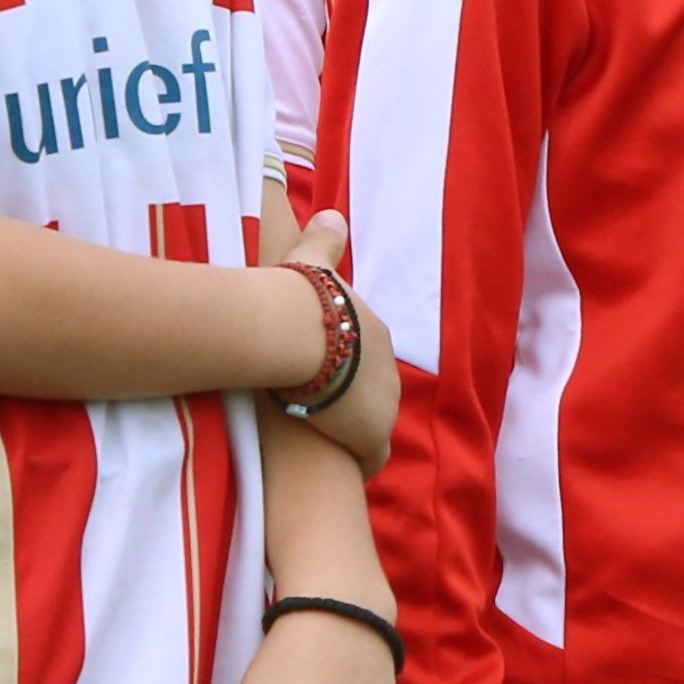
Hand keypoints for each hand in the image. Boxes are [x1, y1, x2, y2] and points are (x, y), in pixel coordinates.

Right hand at [275, 212, 398, 466]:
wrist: (297, 332)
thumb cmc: (296, 297)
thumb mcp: (312, 263)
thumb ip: (324, 240)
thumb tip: (332, 212)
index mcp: (372, 332)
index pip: (364, 354)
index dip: (344, 366)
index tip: (326, 376)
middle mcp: (387, 368)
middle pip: (373, 390)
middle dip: (354, 401)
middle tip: (324, 413)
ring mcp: (382, 404)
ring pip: (373, 425)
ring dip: (354, 434)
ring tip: (331, 445)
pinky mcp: (370, 434)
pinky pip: (371, 457)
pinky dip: (360, 462)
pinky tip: (346, 470)